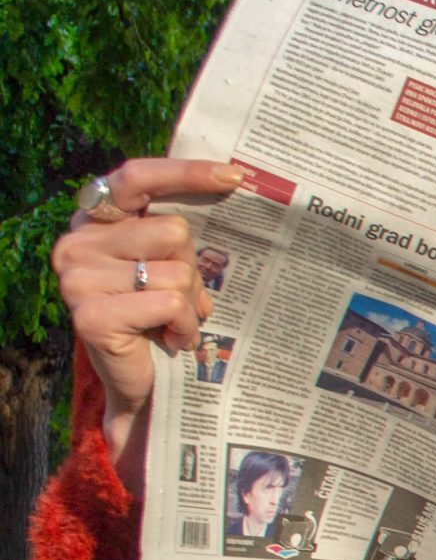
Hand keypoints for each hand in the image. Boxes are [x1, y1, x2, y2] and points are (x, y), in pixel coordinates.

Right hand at [52, 158, 244, 471]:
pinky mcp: (91, 315)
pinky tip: (170, 338)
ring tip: (174, 322)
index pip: (137, 177)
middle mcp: (76, 243)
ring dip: (190, 302)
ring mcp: (78, 279)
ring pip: (175, 271)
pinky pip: (168, 303)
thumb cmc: (162, 319)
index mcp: (94, 221)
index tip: (235, 175)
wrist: (144, 387)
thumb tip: (233, 184)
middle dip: (192, 268)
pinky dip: (183, 324)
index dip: (184, 172)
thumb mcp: (169, 266)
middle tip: (181, 298)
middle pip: (172, 231)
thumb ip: (177, 233)